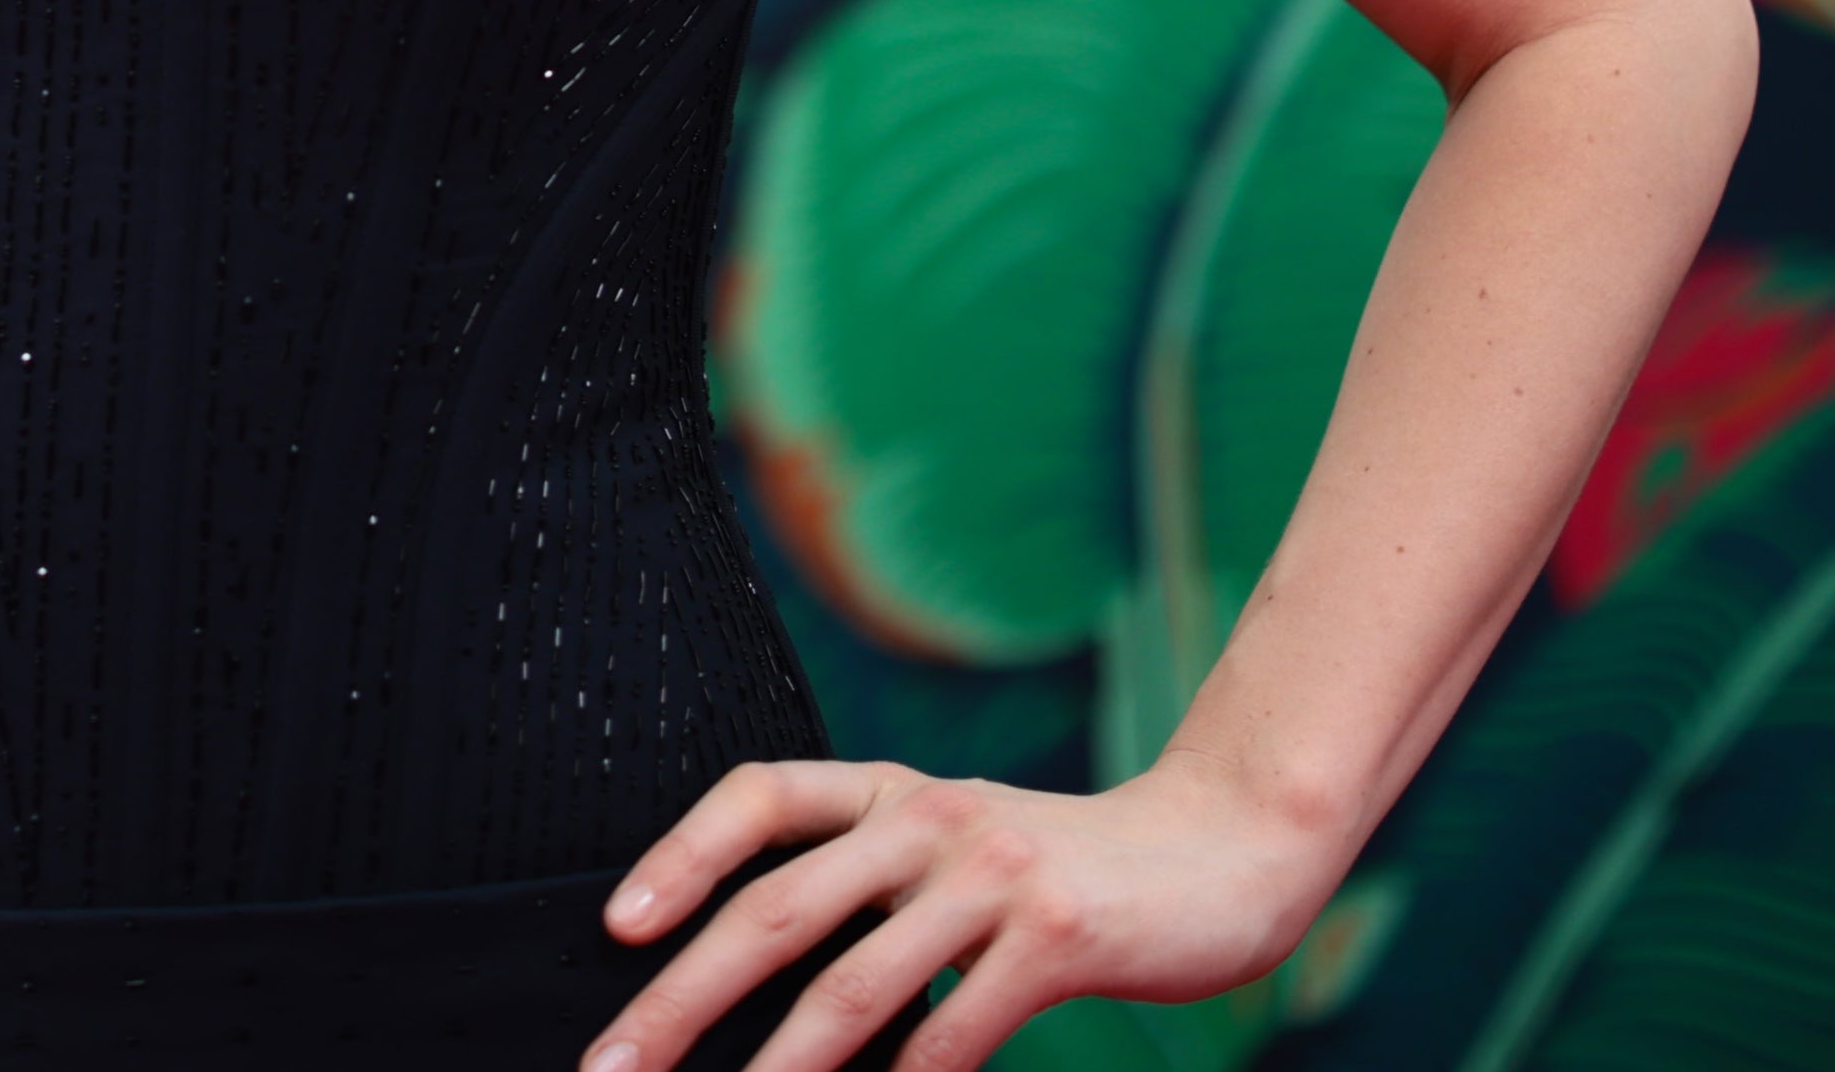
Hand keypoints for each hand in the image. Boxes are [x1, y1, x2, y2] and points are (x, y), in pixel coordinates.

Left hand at [578, 757, 1344, 1071]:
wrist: (1219, 849)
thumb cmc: (1062, 870)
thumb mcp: (955, 846)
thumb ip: (872, 887)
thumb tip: (753, 979)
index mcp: (890, 790)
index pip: (758, 796)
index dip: (680, 855)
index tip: (616, 928)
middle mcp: (927, 818)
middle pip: (776, 908)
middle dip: (683, 998)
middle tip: (615, 1062)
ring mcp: (990, 874)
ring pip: (854, 986)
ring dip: (776, 1067)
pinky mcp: (1054, 936)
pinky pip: (956, 1031)